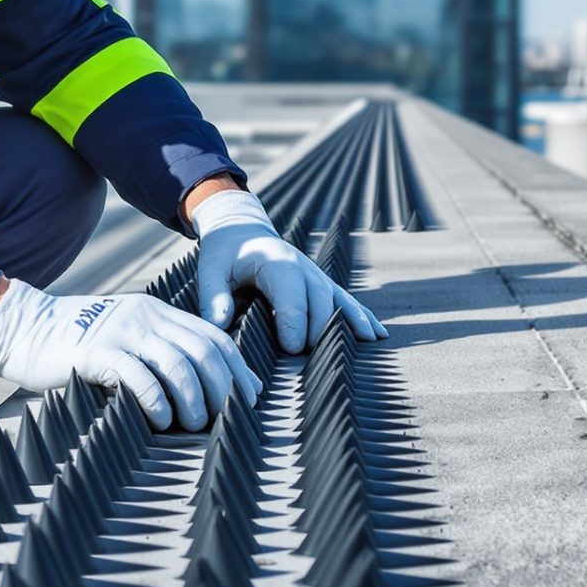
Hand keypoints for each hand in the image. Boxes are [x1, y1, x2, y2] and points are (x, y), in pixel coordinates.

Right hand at [0, 279, 260, 429]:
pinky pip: (141, 377)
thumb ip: (155, 354)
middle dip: (223, 388)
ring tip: (194, 424)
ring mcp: (123, 332)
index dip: (237, 368)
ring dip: (193, 399)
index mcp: (158, 314)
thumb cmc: (76, 345)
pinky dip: (158, 402)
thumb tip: (195, 392)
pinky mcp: (99, 351)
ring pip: (178, 364)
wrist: (24, 328)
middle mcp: (147, 318)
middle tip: (226, 417)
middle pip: (203, 351)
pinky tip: (162, 420)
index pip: (212, 338)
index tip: (249, 397)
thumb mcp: (124, 338)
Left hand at [191, 188, 385, 353]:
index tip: (292, 348)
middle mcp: (301, 266)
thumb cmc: (224, 255)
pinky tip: (376, 332)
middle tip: (313, 356)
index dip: (294, 320)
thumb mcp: (211, 271)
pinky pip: (343, 300)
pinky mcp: (320, 284)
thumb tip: (218, 325)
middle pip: (319, 298)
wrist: (241, 230)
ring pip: (337, 298)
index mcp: (274, 261)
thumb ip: (213, 297)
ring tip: (368, 341)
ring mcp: (314, 274)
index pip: (291, 291)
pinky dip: (360, 315)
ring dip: (352, 320)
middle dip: (319, 327)